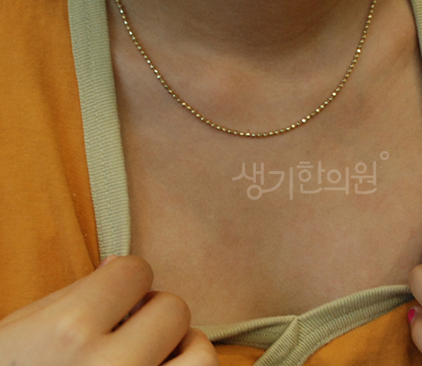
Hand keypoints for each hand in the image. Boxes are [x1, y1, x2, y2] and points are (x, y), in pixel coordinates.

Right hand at [0, 256, 218, 365]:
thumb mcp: (22, 332)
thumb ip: (73, 295)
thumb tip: (118, 264)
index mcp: (68, 333)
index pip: (136, 271)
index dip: (124, 279)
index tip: (113, 296)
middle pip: (174, 309)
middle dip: (152, 314)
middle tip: (131, 329)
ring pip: (202, 355)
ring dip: (183, 349)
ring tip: (158, 353)